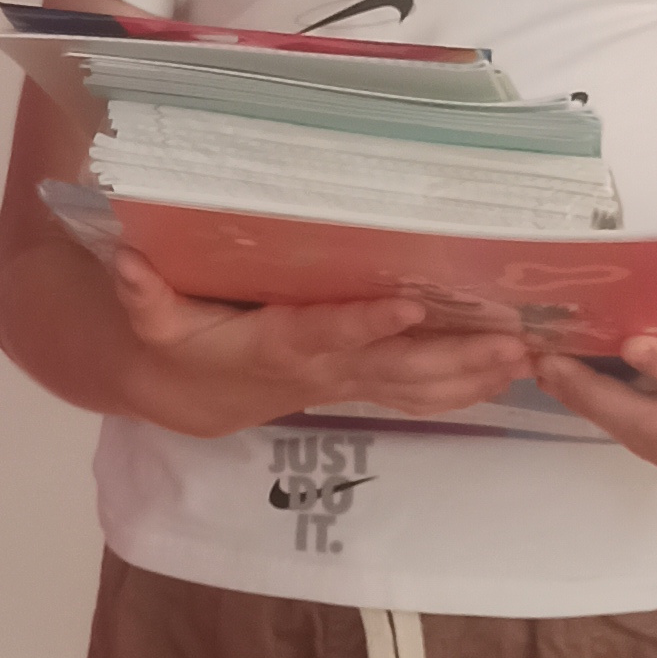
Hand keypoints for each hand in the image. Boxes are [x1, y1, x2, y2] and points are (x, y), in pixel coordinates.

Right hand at [104, 249, 537, 436]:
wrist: (195, 394)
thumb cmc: (180, 345)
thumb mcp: (152, 321)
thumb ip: (143, 295)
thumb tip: (125, 262)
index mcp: (279, 346)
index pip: (328, 335)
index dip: (368, 325)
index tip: (411, 306)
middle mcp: (325, 370)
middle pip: (398, 369)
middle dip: (457, 357)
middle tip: (514, 341)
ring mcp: (350, 383)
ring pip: (421, 387)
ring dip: (477, 375)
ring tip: (531, 356)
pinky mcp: (365, 386)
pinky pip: (424, 395)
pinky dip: (470, 388)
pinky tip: (515, 373)